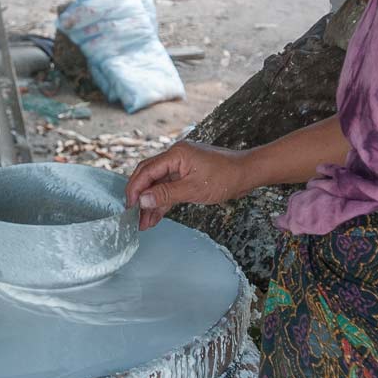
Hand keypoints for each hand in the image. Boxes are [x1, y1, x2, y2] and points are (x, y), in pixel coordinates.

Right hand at [125, 141, 253, 229]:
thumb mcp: (193, 189)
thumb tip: (143, 201)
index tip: (130, 206)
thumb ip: (166, 195)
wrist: (247, 173)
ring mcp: (181, 166)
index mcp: (176, 154)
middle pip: (148, 176)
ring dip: (151, 203)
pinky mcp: (187, 175)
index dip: (136, 189)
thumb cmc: (225, 177)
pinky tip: (155, 216)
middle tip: (132, 215)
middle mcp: (175, 157)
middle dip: (140, 197)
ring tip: (143, 222)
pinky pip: (169, 188)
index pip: (147, 171)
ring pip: (158, 185)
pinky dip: (162, 201)